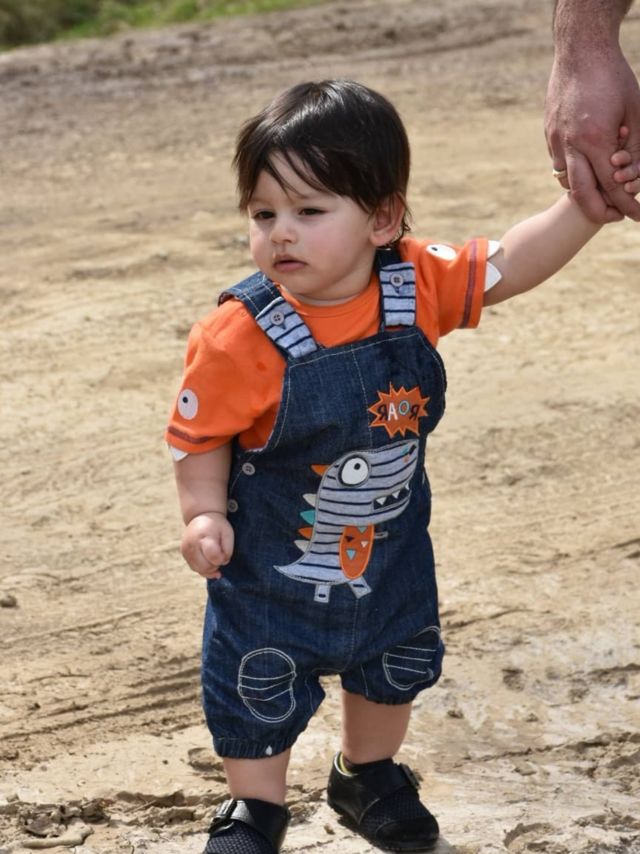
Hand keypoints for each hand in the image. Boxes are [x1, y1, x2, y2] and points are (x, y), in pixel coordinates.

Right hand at [181, 512, 233, 579]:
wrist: (201, 515)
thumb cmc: (217, 525)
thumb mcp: (228, 533)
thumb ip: (228, 550)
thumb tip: (222, 563)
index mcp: (203, 537)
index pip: (213, 556)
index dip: (222, 558)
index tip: (224, 552)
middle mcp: (191, 544)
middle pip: (206, 566)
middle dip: (216, 565)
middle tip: (220, 554)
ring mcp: (186, 550)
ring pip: (199, 570)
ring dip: (210, 568)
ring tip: (215, 557)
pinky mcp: (184, 554)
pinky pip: (195, 568)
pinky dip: (204, 568)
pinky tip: (210, 562)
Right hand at [545, 46, 639, 222]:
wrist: (579, 51)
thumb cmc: (613, 77)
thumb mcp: (635, 111)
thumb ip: (635, 146)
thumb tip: (633, 177)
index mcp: (596, 139)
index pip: (612, 184)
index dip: (626, 204)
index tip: (637, 215)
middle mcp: (571, 145)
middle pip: (582, 195)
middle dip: (600, 212)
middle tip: (615, 216)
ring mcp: (555, 140)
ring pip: (568, 181)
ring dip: (585, 190)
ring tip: (603, 189)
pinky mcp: (548, 134)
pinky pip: (559, 163)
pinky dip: (574, 170)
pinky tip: (587, 163)